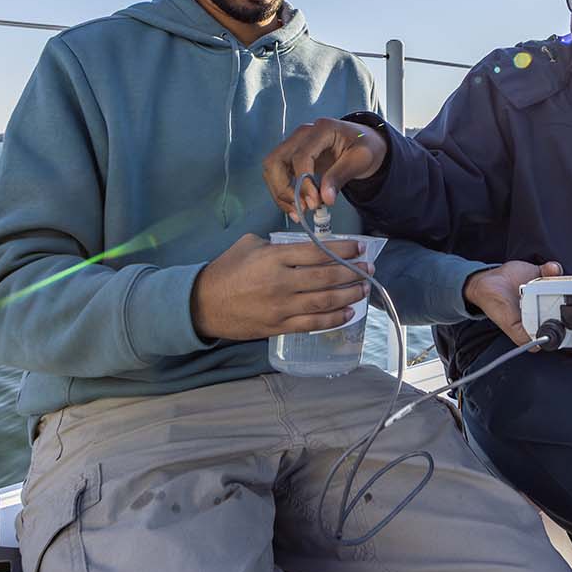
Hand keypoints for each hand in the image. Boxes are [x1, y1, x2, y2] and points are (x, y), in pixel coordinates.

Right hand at [190, 234, 371, 340]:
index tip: (360, 247)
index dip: (343, 249)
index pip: (317, 251)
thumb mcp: (249, 245)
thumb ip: (277, 243)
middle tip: (369, 268)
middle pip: (326, 276)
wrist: (202, 304)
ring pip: (324, 302)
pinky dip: (333, 319)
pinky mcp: (279, 327)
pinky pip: (312, 324)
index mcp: (274, 257)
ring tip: (363, 290)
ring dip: (349, 295)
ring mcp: (281, 307)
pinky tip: (348, 313)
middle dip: (353, 272)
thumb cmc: (226, 270)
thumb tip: (304, 245)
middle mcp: (281, 282)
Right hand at [263, 118, 388, 217]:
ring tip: (298, 212)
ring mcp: (295, 144)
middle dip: (284, 189)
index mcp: (322, 129)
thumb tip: (325, 199)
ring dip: (280, 193)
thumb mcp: (360, 160)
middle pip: (276, 160)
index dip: (303, 182)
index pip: (301, 156)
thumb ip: (340, 177)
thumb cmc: (365, 146)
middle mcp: (303, 134)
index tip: (314, 203)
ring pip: (272, 168)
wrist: (365, 142)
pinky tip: (295, 206)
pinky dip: (282, 192)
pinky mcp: (292, 156)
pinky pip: (277, 174)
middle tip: (302, 209)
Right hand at [463, 260, 563, 346]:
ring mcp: (543, 289)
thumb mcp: (508, 324)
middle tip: (566, 292)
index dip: (567, 317)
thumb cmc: (495, 305)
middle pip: (565, 301)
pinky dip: (554, 269)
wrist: (485, 282)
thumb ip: (522, 337)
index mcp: (540, 318)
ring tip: (554, 279)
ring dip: (562, 281)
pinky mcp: (540, 274)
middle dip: (569, 296)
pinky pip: (554, 271)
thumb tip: (539, 347)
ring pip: (562, 285)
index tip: (569, 312)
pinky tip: (549, 269)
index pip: (560, 320)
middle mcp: (545, 305)